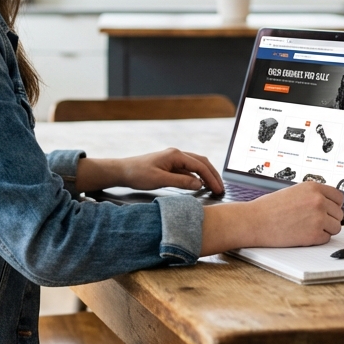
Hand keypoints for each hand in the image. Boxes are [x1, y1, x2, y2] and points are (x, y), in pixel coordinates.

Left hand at [74, 149, 223, 194]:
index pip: (200, 166)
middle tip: (220, 189)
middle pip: (201, 162)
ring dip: (206, 175)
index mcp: (175, 155)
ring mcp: (173, 159)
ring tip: (214, 187)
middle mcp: (176, 154)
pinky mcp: (170, 165)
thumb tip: (199, 184)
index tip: (218, 189)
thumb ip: (180, 182)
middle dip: (213, 175)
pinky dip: (197, 176)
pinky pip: (188, 169)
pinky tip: (199, 185)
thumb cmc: (138, 174)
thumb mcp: (160, 180)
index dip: (211, 178)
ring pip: (196, 165)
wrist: (122, 171)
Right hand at [200, 181, 343, 255]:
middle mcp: (318, 201)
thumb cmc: (269, 208)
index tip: (329, 209)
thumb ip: (312, 195)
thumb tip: (328, 203)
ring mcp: (318, 218)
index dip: (333, 205)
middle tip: (313, 221)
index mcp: (313, 188)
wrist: (256, 221)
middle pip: (339, 213)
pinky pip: (326, 239)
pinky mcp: (314, 234)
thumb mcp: (294, 191)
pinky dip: (317, 239)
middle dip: (329, 218)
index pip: (339, 197)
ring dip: (325, 229)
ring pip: (336, 227)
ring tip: (308, 228)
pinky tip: (303, 234)